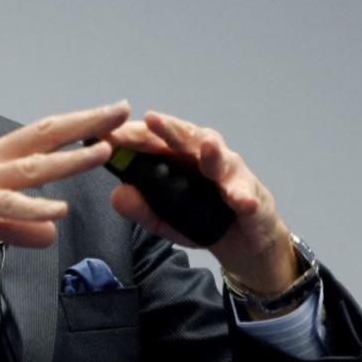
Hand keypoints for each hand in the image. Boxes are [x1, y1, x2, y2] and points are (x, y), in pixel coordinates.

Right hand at [0, 101, 129, 263]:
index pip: (43, 134)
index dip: (78, 125)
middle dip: (87, 123)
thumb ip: (17, 226)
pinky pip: (6, 204)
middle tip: (123, 110)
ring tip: (104, 149)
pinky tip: (59, 207)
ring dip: (71, 157)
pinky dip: (34, 206)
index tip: (109, 118)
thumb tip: (53, 231)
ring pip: (34, 165)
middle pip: (47, 135)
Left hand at [106, 111, 298, 296]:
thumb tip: (117, 195)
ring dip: (214, 152)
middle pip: (187, 138)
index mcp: (178, 159)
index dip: (134, 135)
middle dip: (170, 128)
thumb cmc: (202, 219)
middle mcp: (204, 158)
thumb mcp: (165, 218)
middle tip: (152, 119)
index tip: (110, 133)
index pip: (154, 140)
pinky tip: (241, 201)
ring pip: (221, 159)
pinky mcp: (251, 195)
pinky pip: (246, 195)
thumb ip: (141, 207)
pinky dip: (243, 197)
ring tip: (207, 147)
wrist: (243, 242)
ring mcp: (230, 174)